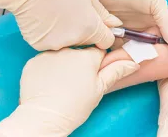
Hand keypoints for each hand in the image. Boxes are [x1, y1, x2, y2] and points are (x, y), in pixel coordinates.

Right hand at [0, 0, 120, 50]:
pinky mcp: (40, 45)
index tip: (100, 29)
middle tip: (74, 15)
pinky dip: (51, 35)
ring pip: (69, 44)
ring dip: (67, 35)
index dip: (105, 35)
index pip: (106, 42)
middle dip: (85, 33)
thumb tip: (116, 25)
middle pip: (87, 43)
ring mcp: (56, 44)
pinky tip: (46, 20)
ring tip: (58, 16)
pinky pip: (52, 43)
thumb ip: (103, 14)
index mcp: (90, 28)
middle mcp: (74, 40)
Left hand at [0, 47, 138, 136]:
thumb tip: (134, 61)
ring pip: (62, 54)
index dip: (97, 63)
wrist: (43, 118)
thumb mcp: (99, 89)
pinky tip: (47, 82)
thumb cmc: (74, 106)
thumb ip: (116, 71)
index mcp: (87, 56)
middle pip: (79, 51)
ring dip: (63, 64)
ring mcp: (49, 55)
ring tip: (61, 84)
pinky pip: (45, 60)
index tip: (93, 74)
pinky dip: (46, 68)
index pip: (98, 51)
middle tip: (76, 82)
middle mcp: (68, 50)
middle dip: (79, 62)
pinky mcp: (33, 62)